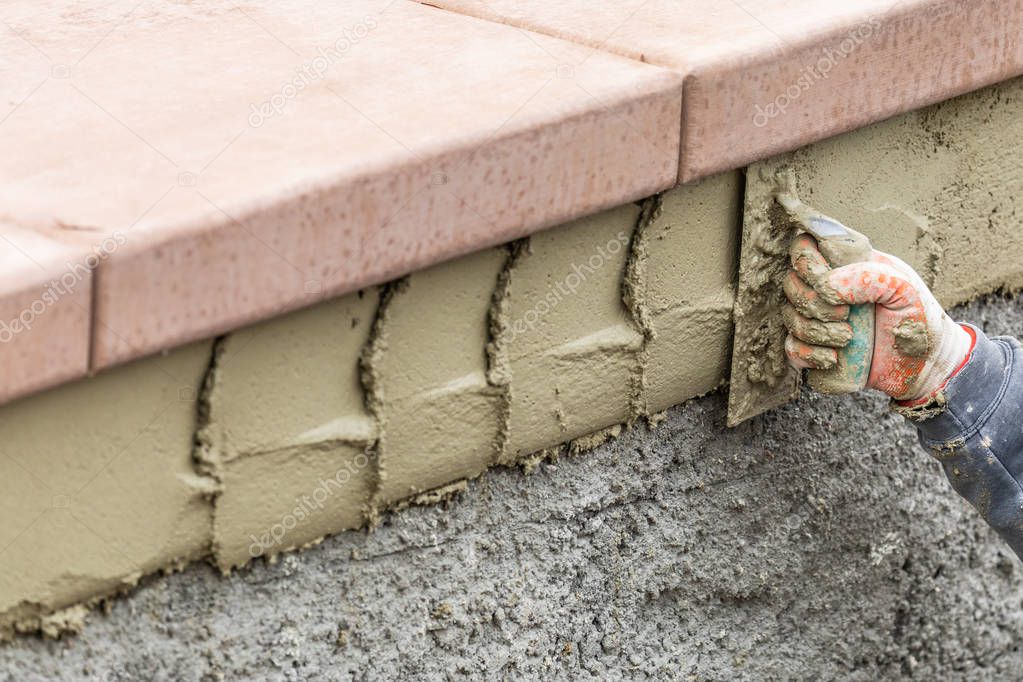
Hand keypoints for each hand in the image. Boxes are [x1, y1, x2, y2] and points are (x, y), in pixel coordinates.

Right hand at [782, 234, 972, 401]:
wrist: (925, 366)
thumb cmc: (919, 319)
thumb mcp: (904, 289)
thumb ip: (867, 277)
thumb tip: (825, 286)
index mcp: (847, 265)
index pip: (805, 247)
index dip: (805, 261)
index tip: (824, 280)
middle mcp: (828, 289)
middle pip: (791, 283)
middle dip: (811, 303)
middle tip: (845, 315)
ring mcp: (819, 319)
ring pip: (790, 317)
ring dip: (814, 331)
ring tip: (847, 338)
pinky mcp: (816, 349)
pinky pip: (792, 349)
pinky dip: (808, 354)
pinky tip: (834, 359)